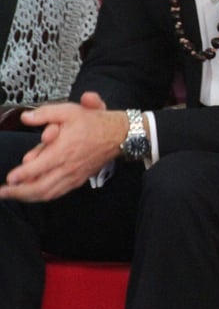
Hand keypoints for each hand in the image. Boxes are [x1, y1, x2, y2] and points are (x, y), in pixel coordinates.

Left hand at [0, 93, 125, 202]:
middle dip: (19, 192)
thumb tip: (26, 117)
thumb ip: (45, 114)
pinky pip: (58, 193)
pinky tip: (33, 195)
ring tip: (13, 196)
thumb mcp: (69, 110)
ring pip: (48, 193)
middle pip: (40, 187)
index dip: (22, 175)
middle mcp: (67, 167)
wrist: (117, 135)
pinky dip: (43, 196)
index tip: (9, 178)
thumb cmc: (94, 123)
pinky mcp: (77, 180)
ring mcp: (73, 176)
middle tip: (3, 192)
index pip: (38, 168)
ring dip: (29, 197)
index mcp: (63, 151)